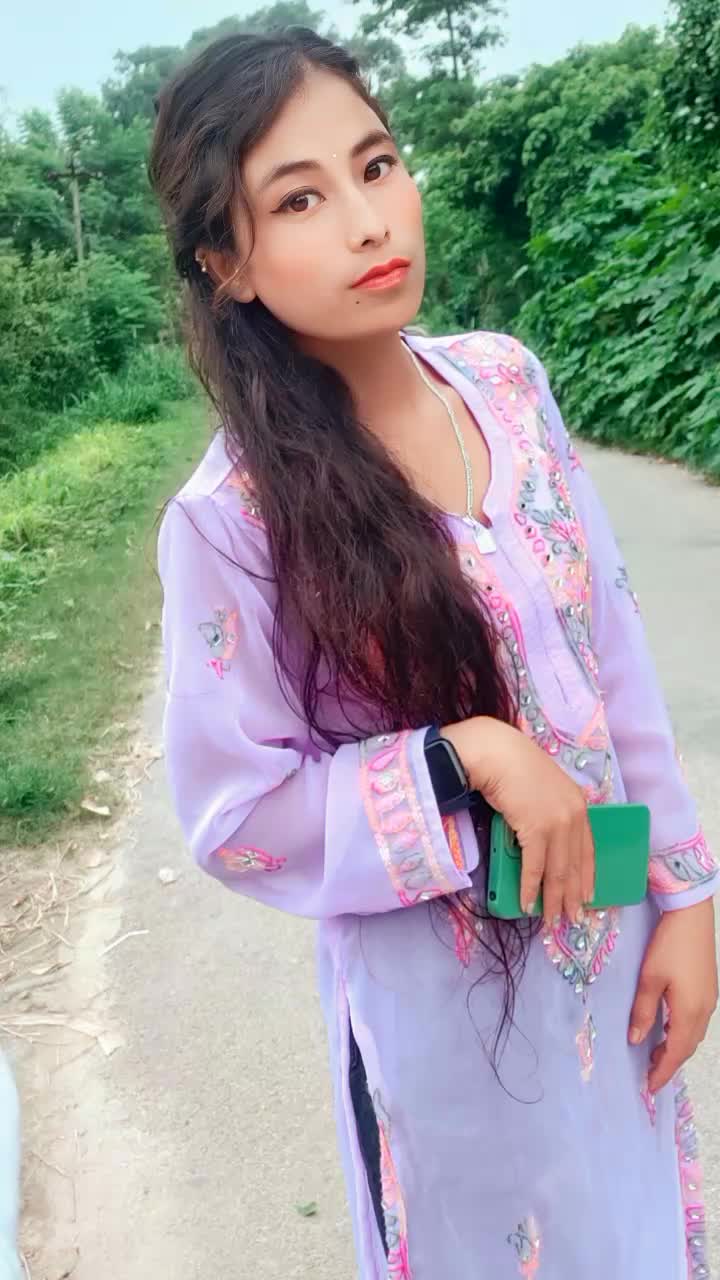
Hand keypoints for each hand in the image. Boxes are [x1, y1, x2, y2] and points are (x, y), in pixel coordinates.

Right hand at [442, 716, 594, 927]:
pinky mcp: (537, 829)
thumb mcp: (544, 790)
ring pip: (558, 871)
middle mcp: (574, 815)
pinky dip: (531, 888)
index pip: (588, 850)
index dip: (587, 877)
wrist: (497, 753)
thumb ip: (551, 813)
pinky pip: (535, 867)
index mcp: (579, 805)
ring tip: (550, 921)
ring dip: (553, 900)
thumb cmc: (514, 768)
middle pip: (575, 865)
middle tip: (571, 919)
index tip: (586, 897)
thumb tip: (545, 841)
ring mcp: (557, 823)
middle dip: (572, 896)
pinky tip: (528, 904)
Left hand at [629, 898, 717, 1091]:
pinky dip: (682, 1032)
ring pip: (693, 1034)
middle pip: (687, 1047)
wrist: (692, 916)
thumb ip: (643, 1011)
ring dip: (676, 1048)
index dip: (662, 1072)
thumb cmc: (669, 946)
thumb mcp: (650, 979)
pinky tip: (668, 1028)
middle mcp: (703, 1011)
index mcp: (689, 1012)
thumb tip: (635, 1039)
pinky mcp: (708, 988)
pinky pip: (696, 1021)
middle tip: (649, 1074)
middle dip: (669, 1063)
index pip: (676, 1053)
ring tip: (656, 1055)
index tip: (649, 1087)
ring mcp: (709, 999)